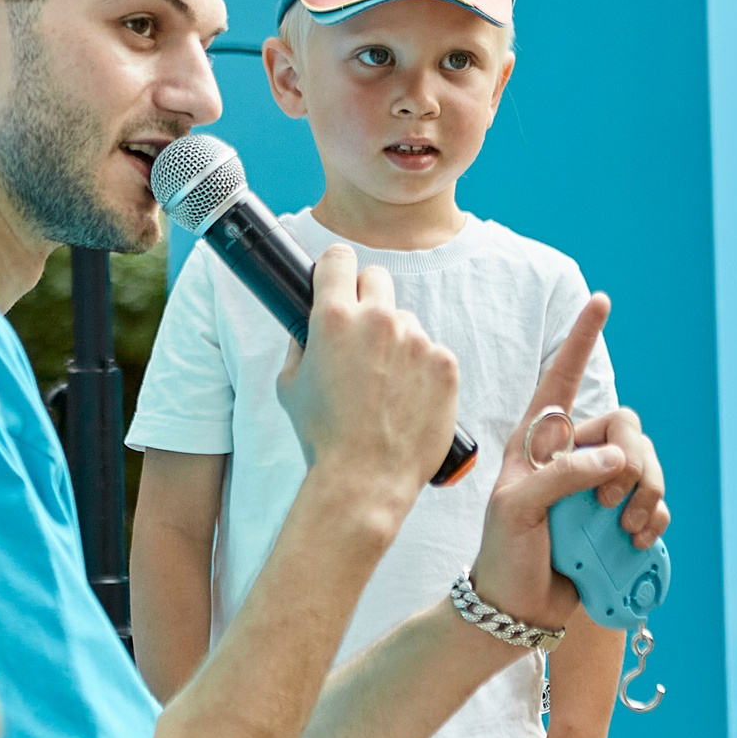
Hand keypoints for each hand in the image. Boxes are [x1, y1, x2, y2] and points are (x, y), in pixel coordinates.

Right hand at [276, 244, 460, 518]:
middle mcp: (379, 320)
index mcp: (335, 318)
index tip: (337, 278)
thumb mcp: (291, 385)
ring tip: (384, 387)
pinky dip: (421, 369)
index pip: (339, 258)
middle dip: (367, 298)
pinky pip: (431, 351)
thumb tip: (310, 325)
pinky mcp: (445, 363)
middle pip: (377, 278)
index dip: (336, 268)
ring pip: (405, 321)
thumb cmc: (322, 436)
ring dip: (396, 341)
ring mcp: (417, 340)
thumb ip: (302, 345)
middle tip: (361, 335)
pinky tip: (407, 399)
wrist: (366, 479)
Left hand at [469, 296, 669, 629]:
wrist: (517, 608)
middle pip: (625, 425)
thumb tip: (616, 462)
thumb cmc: (504, 552)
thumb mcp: (517, 508)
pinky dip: (656, 519)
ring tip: (625, 529)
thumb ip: (561, 475)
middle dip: (631, 462)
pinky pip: (658, 500)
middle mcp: (573, 452)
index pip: (560, 379)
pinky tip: (639, 539)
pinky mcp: (621, 515)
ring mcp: (600, 483)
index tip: (600, 301)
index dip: (580, 340)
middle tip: (610, 503)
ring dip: (647, 494)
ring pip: (648, 461)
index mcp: (538, 439)